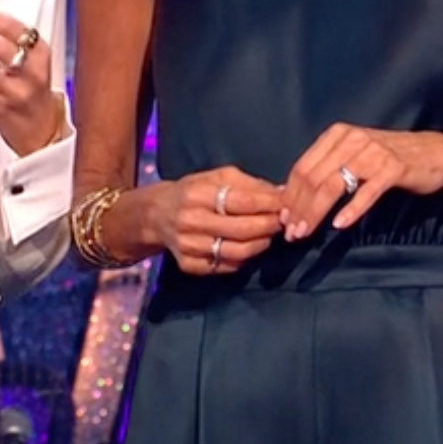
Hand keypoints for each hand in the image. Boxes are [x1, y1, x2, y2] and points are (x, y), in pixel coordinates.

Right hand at [143, 167, 283, 276]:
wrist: (156, 215)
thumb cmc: (192, 191)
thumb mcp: (216, 177)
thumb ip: (249, 184)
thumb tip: (283, 192)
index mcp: (197, 194)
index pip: (241, 201)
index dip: (268, 204)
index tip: (286, 203)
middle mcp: (190, 221)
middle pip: (242, 230)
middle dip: (269, 225)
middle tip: (283, 221)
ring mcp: (188, 246)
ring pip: (237, 252)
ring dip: (261, 244)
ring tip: (268, 234)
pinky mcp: (189, 265)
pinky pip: (226, 267)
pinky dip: (244, 259)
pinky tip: (248, 247)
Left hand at [279, 124, 442, 240]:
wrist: (433, 153)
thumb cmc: (388, 157)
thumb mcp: (353, 155)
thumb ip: (326, 168)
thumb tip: (293, 197)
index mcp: (336, 134)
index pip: (302, 166)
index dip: (289, 195)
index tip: (283, 219)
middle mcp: (351, 139)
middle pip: (313, 177)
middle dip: (298, 208)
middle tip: (291, 232)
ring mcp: (372, 153)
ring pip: (333, 185)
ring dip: (315, 212)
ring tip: (306, 232)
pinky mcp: (392, 169)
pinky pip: (366, 192)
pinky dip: (350, 209)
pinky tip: (339, 225)